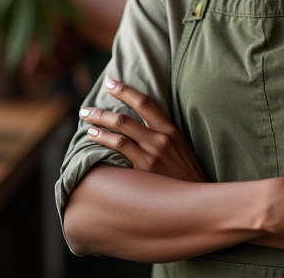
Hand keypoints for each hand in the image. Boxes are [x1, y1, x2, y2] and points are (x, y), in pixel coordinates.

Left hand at [79, 78, 207, 182]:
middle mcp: (161, 138)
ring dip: (99, 123)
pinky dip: (104, 140)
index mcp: (171, 130)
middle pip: (126, 117)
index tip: (110, 82)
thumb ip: (163, 135)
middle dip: (102, 110)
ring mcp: (152, 153)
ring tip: (86, 121)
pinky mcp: (145, 169)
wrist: (197, 200)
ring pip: (120, 131)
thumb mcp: (181, 149)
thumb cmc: (186, 175)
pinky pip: (121, 149)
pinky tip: (93, 138)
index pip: (145, 102)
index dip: (125, 90)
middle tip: (85, 108)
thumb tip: (141, 126)